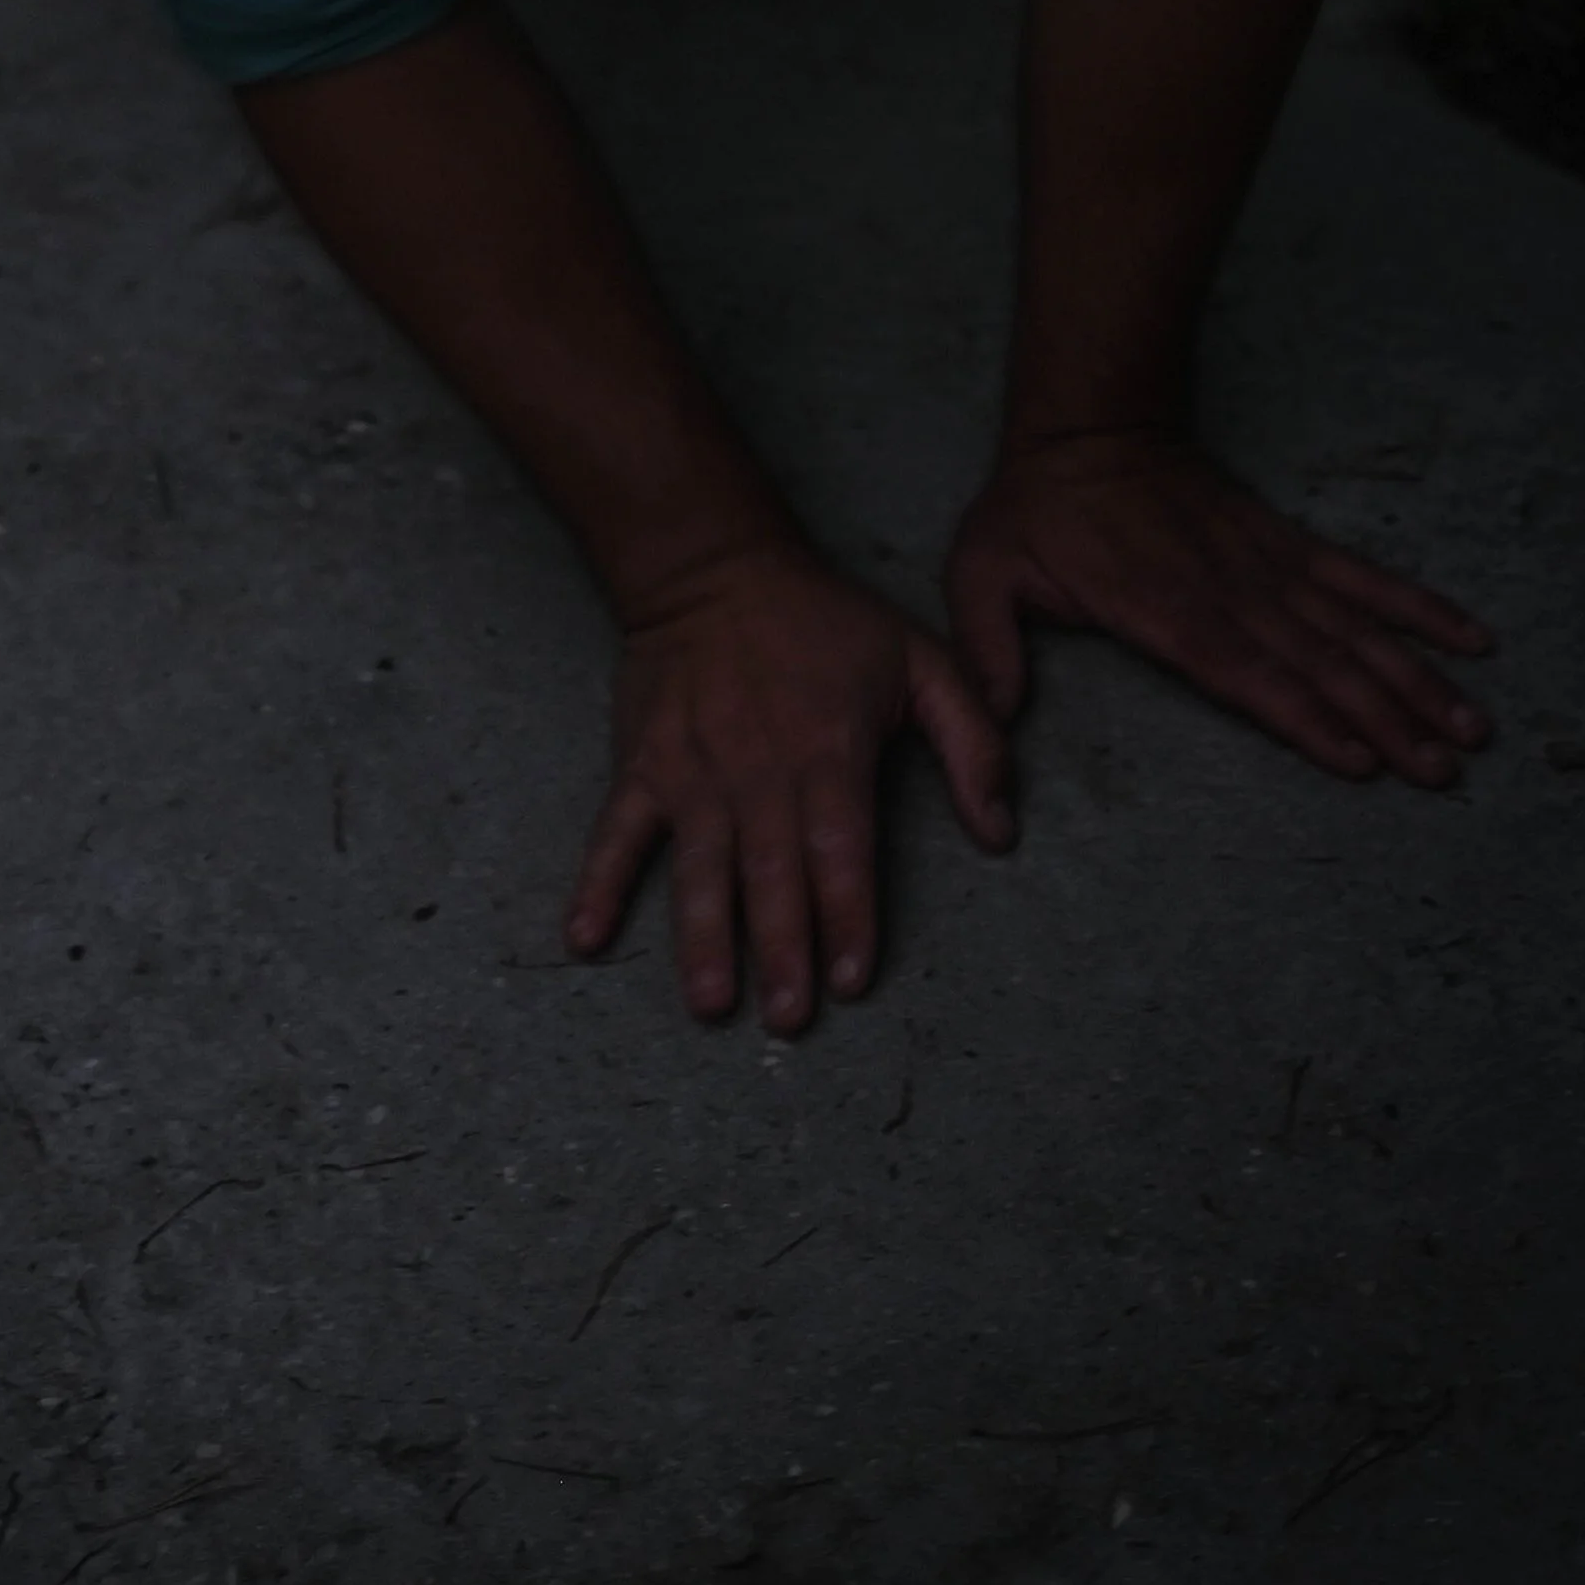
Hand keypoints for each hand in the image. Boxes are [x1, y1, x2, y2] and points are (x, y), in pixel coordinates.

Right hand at [564, 550, 1013, 1034]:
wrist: (713, 567)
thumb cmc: (823, 620)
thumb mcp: (922, 659)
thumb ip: (974, 743)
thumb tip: (1001, 832)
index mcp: (828, 750)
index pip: (841, 849)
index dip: (848, 916)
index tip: (853, 979)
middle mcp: (757, 770)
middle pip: (771, 873)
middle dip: (781, 949)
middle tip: (789, 1018)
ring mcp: (691, 771)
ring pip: (699, 866)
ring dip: (702, 937)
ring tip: (711, 1003)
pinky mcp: (642, 767)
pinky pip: (615, 833)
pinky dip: (597, 885)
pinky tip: (583, 938)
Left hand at [947, 429, 1494, 784]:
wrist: (1087, 426)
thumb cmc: (1034, 511)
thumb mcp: (981, 573)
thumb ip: (990, 649)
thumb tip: (995, 723)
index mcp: (1159, 608)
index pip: (1241, 670)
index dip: (1301, 714)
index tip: (1358, 757)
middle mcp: (1226, 590)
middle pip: (1317, 663)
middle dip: (1383, 718)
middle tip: (1441, 770)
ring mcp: (1266, 566)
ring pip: (1353, 628)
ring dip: (1414, 679)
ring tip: (1470, 729)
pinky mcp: (1287, 545)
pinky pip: (1362, 577)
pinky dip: (1418, 607)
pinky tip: (1470, 639)